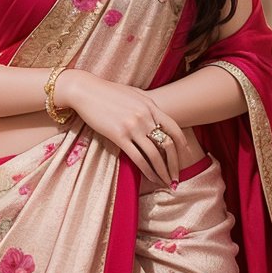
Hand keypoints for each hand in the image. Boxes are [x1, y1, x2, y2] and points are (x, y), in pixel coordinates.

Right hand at [56, 68, 190, 186]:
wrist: (85, 90)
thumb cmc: (106, 91)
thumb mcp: (132, 94)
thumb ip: (145, 104)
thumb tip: (154, 113)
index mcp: (150, 106)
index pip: (174, 127)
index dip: (182, 143)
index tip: (187, 155)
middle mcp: (145, 117)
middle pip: (167, 144)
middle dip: (175, 163)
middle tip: (177, 177)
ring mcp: (132, 127)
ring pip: (155, 154)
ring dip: (163, 171)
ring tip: (167, 182)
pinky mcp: (118, 136)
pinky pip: (138, 158)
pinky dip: (147, 170)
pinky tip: (152, 178)